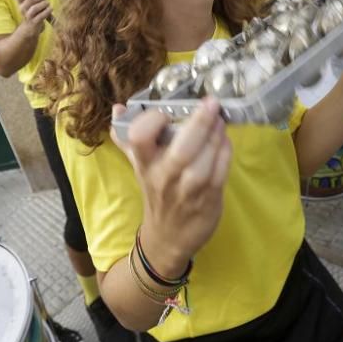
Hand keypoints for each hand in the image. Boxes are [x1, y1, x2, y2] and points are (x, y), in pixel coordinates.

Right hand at [15, 0, 51, 35]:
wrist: (31, 28)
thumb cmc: (34, 12)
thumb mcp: (31, 2)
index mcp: (21, 2)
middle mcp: (22, 9)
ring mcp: (28, 16)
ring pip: (35, 8)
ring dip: (44, 4)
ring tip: (47, 4)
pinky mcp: (34, 22)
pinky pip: (41, 15)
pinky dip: (47, 11)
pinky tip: (50, 9)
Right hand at [110, 99, 230, 274]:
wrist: (167, 238)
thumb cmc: (156, 192)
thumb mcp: (140, 164)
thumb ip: (129, 136)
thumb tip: (118, 108)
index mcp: (145, 163)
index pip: (138, 139)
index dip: (150, 121)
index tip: (165, 110)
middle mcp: (164, 176)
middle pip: (180, 150)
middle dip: (198, 124)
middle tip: (211, 103)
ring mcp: (187, 190)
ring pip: (203, 163)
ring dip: (215, 138)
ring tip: (220, 120)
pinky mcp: (208, 199)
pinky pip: (219, 173)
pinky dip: (224, 154)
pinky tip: (225, 141)